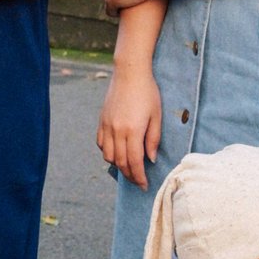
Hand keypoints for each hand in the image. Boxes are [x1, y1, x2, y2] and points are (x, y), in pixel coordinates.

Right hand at [96, 66, 161, 184]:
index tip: (144, 185)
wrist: (129, 73)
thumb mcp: (156, 116)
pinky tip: (117, 153)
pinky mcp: (101, 121)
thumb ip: (153, 139)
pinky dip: (108, 152)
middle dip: (130, 175)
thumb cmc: (148, 92)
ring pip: (108, 156)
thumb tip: (150, 159)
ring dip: (118, 165)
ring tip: (128, 168)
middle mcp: (116, 131)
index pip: (134, 162)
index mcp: (132, 130)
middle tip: (138, 182)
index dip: (139, 177)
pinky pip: (101, 144)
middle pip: (120, 162)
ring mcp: (107, 126)